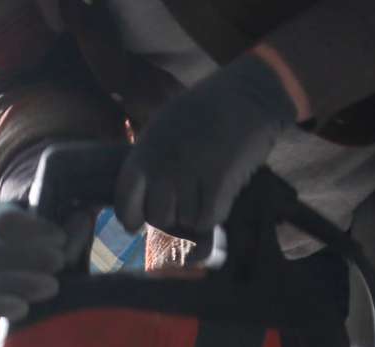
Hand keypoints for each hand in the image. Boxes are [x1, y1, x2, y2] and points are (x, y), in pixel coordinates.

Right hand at [0, 199, 87, 321]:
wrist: (22, 250)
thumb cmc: (41, 231)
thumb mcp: (52, 221)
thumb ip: (67, 223)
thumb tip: (81, 221)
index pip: (4, 220)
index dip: (33, 229)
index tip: (60, 237)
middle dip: (29, 257)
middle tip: (60, 262)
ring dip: (22, 283)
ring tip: (53, 286)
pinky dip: (3, 306)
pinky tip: (24, 309)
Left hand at [116, 54, 298, 236]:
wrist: (248, 94)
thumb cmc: (205, 109)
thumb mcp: (163, 126)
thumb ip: (148, 158)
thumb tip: (140, 194)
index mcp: (145, 151)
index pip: (126, 203)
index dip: (131, 218)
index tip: (138, 224)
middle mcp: (163, 166)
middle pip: (157, 218)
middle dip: (170, 215)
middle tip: (183, 201)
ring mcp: (190, 174)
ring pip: (184, 221)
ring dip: (195, 213)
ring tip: (204, 189)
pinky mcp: (218, 182)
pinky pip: (208, 219)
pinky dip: (214, 213)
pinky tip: (219, 195)